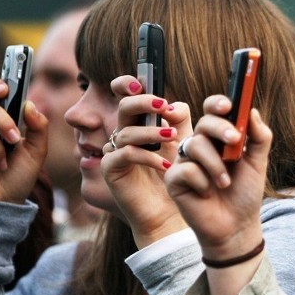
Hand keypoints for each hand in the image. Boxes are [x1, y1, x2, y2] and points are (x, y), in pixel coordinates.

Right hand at [100, 75, 191, 247]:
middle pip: (124, 107)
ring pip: (125, 132)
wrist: (172, 211)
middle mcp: (124, 134)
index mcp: (140, 122)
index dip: (128, 84)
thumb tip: (174, 104)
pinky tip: (166, 166)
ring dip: (150, 132)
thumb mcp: (184, 143)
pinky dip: (147, 157)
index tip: (142, 82)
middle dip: (142, 102)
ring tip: (172, 138)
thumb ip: (180, 120)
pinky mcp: (110, 170)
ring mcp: (114, 151)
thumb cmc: (179, 175)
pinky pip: (124, 155)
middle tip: (162, 106)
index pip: (126, 95)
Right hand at [165, 94, 269, 257]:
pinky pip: (186, 169)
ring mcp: (184, 161)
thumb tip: (252, 110)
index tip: (229, 105)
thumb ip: (259, 137)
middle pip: (203, 123)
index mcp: (218, 138)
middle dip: (220, 128)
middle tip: (234, 139)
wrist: (236, 227)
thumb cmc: (245, 194)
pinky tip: (206, 193)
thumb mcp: (258, 163)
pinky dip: (202, 181)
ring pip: (195, 144)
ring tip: (225, 183)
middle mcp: (199, 145)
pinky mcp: (174, 179)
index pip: (213, 111)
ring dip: (215, 164)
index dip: (218, 103)